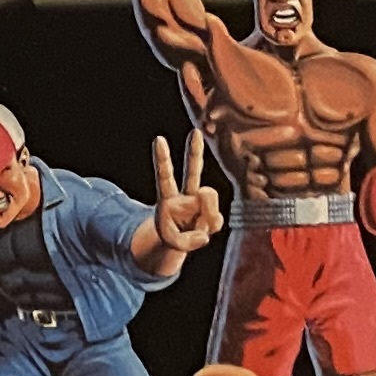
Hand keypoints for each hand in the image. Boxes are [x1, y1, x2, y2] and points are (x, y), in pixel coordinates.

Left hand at [148, 132, 221, 251]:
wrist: (182, 241)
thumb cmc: (173, 236)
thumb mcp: (173, 243)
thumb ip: (188, 241)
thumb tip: (206, 232)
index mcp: (167, 200)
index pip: (165, 177)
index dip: (163, 159)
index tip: (158, 139)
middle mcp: (185, 196)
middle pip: (191, 171)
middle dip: (194, 152)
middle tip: (196, 132)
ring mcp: (200, 203)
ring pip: (209, 194)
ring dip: (207, 210)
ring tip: (199, 226)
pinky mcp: (212, 214)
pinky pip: (216, 220)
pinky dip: (209, 229)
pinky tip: (202, 233)